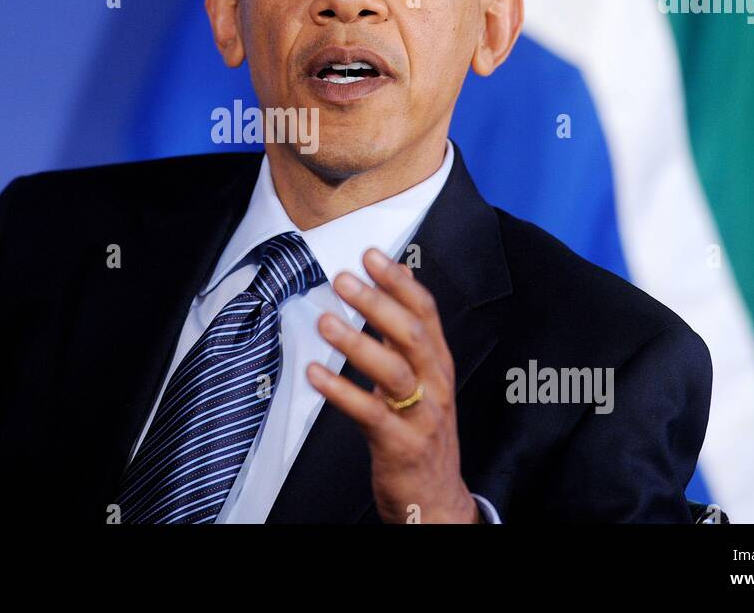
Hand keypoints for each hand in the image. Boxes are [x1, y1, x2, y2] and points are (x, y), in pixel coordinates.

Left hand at [306, 247, 478, 523]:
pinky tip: (314, 374)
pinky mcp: (401, 445)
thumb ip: (403, 338)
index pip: (425, 312)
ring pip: (394, 372)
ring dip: (357, 343)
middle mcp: (436, 384)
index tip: (370, 255)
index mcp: (439, 364)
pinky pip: (369, 413)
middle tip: (342, 279)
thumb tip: (388, 286)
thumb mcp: (421, 380)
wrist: (436, 499)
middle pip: (411, 335)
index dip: (399, 281)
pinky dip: (341, 391)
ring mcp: (422, 416)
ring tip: (324, 322)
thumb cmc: (421, 431)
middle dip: (376, 303)